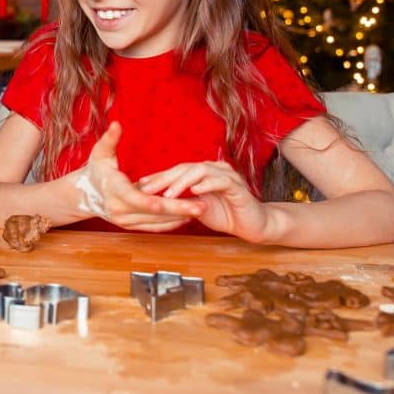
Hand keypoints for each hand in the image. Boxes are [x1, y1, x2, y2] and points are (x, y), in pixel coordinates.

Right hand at [71, 122, 203, 231]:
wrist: (85, 195)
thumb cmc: (96, 170)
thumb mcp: (100, 153)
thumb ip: (110, 139)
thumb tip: (116, 124)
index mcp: (113, 190)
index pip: (134, 197)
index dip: (151, 200)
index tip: (169, 199)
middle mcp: (119, 210)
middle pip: (152, 212)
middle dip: (178, 209)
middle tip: (202, 206)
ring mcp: (125, 221)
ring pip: (156, 222)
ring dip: (179, 217)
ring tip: (202, 209)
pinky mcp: (131, 226)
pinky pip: (154, 227)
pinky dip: (171, 224)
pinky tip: (187, 217)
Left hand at [137, 161, 269, 241]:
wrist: (252, 225)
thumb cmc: (224, 214)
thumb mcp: (196, 208)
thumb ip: (181, 201)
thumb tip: (154, 201)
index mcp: (202, 172)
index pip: (176, 171)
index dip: (158, 177)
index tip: (141, 185)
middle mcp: (213, 169)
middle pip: (185, 168)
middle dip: (164, 178)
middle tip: (148, 189)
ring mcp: (226, 175)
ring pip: (200, 171)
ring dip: (182, 182)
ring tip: (168, 193)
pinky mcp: (238, 186)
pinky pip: (221, 181)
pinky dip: (207, 184)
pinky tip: (195, 191)